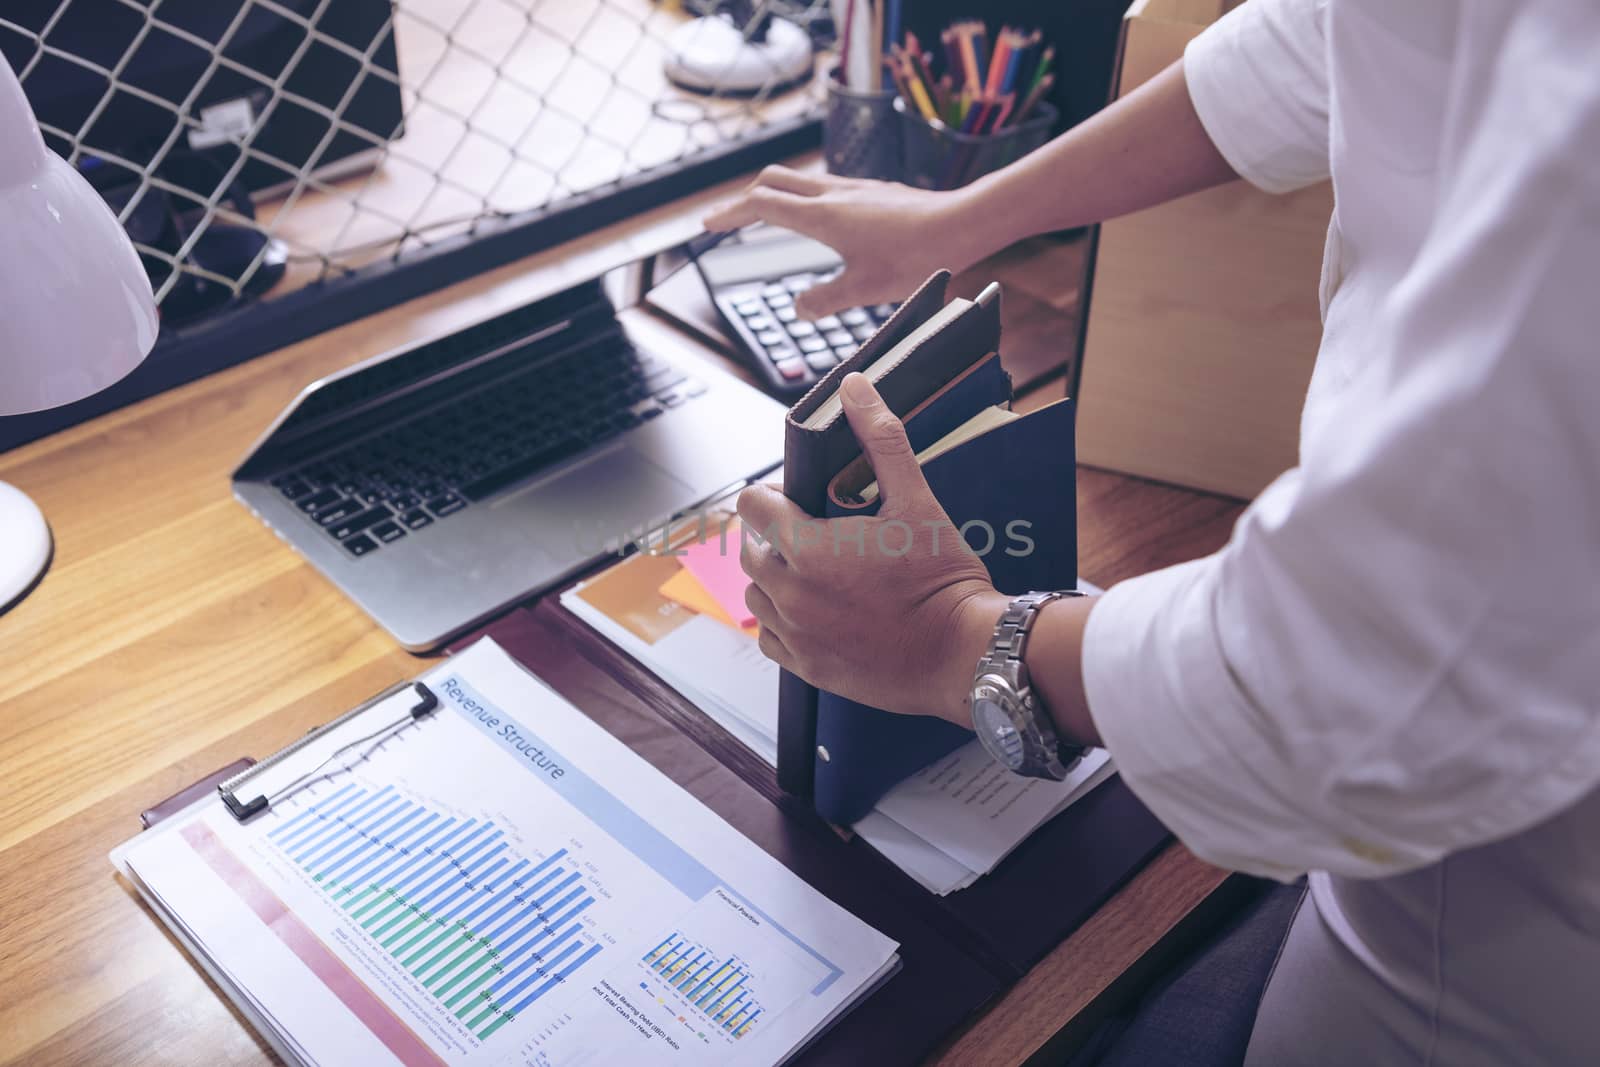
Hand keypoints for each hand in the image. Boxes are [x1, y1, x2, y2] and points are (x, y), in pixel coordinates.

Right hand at [703, 166, 996, 319]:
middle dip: (745, 198)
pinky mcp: (873, 192)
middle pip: (773, 180)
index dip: (729, 214)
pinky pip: (826, 187)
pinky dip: (806, 199)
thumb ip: (824, 300)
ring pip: (801, 180)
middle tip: (730, 220)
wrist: (963, 224)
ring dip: (777, 196)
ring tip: (767, 219)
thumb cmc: (916, 256)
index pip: (759, 205)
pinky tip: (820, 220)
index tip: (707, 225)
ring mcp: (854, 188)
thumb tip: (799, 308)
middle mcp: (833, 193)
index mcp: (820, 215)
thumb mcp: (864, 290)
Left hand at [737, 373, 1006, 721]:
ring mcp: (798, 635)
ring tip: (812, 571)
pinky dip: (781, 622)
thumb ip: (882, 440)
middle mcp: (792, 594)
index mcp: (809, 549)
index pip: (752, 507)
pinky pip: (771, 639)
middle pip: (750, 552)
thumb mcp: (916, 500)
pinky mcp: (810, 668)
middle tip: (808, 532)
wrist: (964, 653)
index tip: (795, 498)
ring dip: (773, 579)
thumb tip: (856, 388)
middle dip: (770, 536)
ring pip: (756, 596)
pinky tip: (813, 611)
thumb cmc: (943, 578)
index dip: (770, 495)